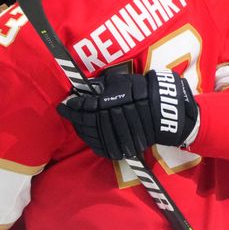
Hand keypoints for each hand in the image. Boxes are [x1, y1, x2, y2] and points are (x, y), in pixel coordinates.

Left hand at [57, 70, 198, 158]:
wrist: (164, 111)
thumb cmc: (142, 91)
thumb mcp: (121, 81)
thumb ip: (102, 85)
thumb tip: (88, 88)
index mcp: (108, 104)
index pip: (84, 107)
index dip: (72, 106)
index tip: (64, 104)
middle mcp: (111, 121)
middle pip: (85, 122)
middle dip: (73, 117)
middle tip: (66, 111)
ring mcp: (116, 137)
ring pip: (91, 135)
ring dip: (80, 128)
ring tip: (76, 122)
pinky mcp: (122, 148)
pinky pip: (101, 147)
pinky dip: (91, 141)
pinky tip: (87, 134)